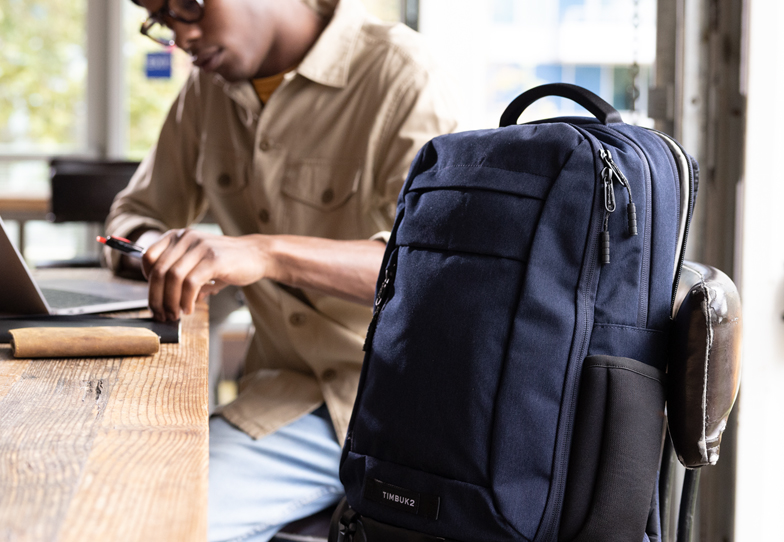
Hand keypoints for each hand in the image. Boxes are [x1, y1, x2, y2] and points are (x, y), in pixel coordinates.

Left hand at [142, 229, 271, 320]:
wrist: (257, 255)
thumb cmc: (227, 262)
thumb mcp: (199, 263)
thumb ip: (181, 277)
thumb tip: (164, 302)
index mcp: (178, 236)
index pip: (148, 258)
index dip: (147, 281)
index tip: (156, 296)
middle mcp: (186, 238)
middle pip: (158, 270)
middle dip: (156, 297)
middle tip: (162, 314)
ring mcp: (200, 246)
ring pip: (172, 277)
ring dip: (170, 301)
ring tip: (176, 314)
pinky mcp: (214, 259)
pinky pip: (191, 283)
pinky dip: (186, 300)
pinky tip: (190, 308)